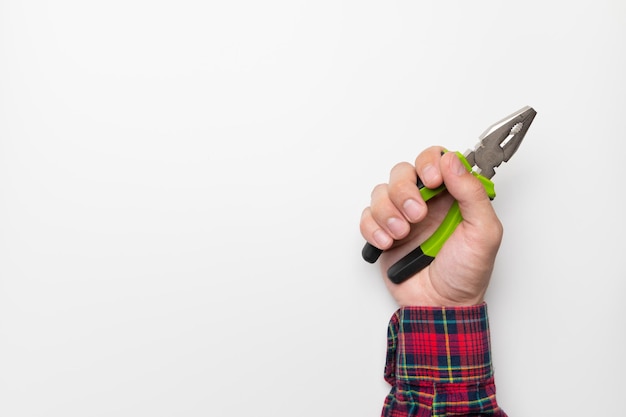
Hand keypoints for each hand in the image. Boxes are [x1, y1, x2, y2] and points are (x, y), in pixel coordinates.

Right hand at [360, 146, 502, 306]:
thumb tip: (453, 162)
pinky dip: (373, 228)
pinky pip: (367, 216)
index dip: (430, 163)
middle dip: (405, 190)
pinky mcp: (383, 233)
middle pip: (404, 172)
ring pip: (382, 192)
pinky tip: (388, 242)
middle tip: (417, 214)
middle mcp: (426, 202)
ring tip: (402, 233)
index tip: (432, 181)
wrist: (440, 306)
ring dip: (388, 211)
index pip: (436, 159)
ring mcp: (402, 217)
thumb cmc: (466, 274)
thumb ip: (472, 194)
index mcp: (452, 196)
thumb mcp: (484, 233)